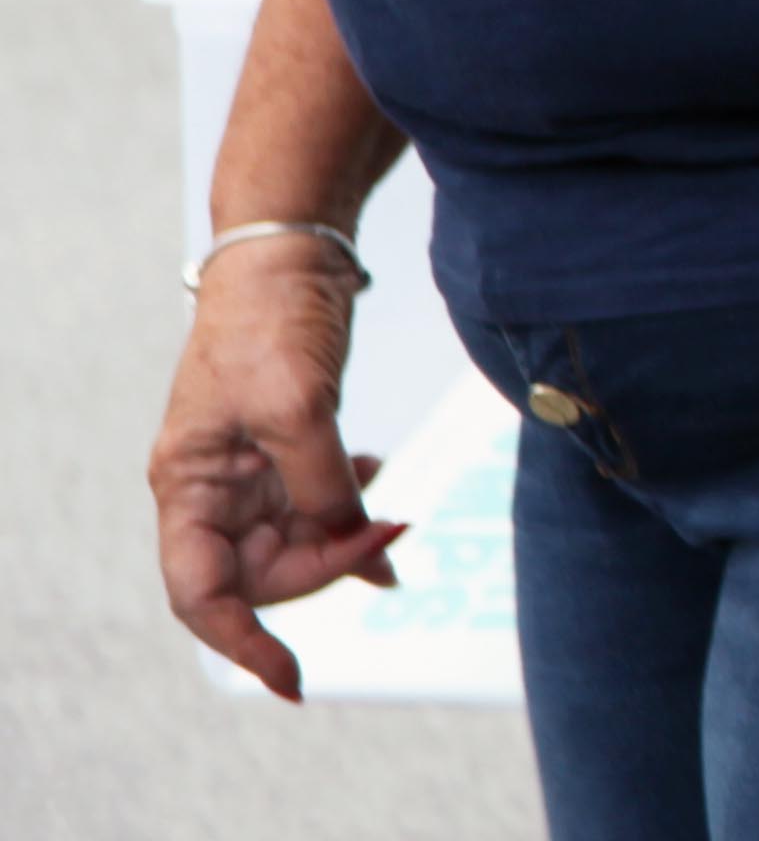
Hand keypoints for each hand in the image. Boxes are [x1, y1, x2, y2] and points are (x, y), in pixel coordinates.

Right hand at [147, 249, 403, 700]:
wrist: (289, 255)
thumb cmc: (269, 321)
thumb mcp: (297, 407)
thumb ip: (320, 484)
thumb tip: (354, 543)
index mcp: (188, 487)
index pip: (201, 594)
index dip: (243, 645)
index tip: (292, 679)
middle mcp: (211, 489)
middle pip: (261, 575)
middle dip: (326, 567)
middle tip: (390, 532)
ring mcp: (249, 471)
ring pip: (296, 541)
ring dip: (346, 537)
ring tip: (393, 509)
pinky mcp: (287, 447)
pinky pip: (317, 503)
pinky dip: (352, 506)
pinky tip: (380, 482)